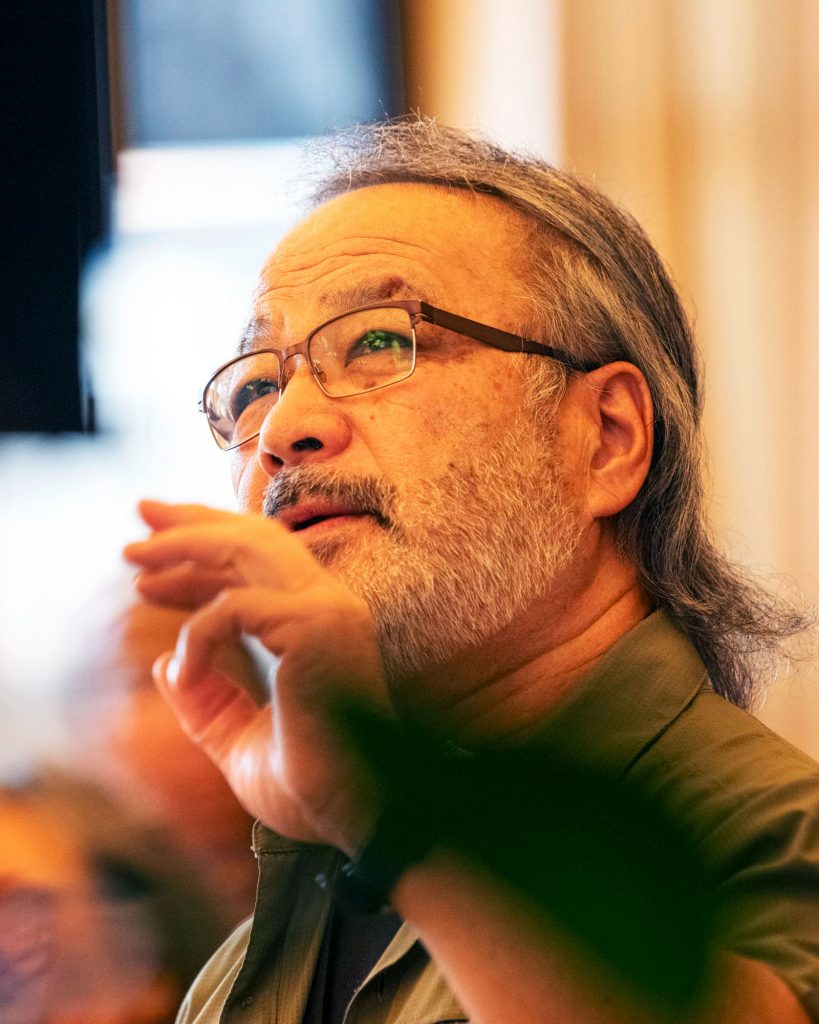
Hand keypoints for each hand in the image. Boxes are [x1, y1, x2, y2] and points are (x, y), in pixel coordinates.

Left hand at [123, 500, 387, 853]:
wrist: (358, 817)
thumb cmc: (312, 786)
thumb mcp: (237, 740)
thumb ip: (207, 703)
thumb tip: (164, 667)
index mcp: (317, 623)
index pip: (258, 562)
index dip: (203, 550)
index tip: (150, 560)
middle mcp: (328, 604)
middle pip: (253, 536)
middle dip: (193, 522)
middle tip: (140, 514)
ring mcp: (326, 611)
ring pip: (249, 547)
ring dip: (188, 544)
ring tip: (137, 554)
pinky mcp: (315, 629)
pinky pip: (234, 608)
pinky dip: (198, 632)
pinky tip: (185, 666)